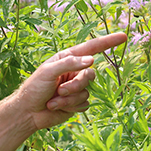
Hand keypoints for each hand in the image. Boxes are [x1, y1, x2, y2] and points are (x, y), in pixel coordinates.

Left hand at [12, 32, 127, 129]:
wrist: (28, 113)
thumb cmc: (33, 88)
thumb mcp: (47, 71)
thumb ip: (69, 63)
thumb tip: (91, 60)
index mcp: (68, 59)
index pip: (92, 48)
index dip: (108, 42)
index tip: (123, 37)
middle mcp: (74, 72)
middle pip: (90, 75)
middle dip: (76, 85)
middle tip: (59, 90)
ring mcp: (77, 88)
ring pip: (87, 92)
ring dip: (69, 98)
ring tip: (53, 101)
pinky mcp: (77, 103)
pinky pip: (85, 104)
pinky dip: (70, 107)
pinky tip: (56, 107)